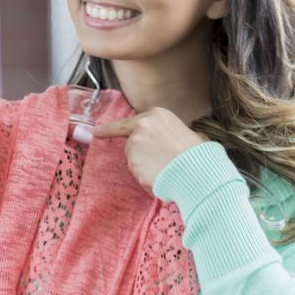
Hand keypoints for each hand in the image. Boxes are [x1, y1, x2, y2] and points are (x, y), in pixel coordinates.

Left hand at [92, 107, 208, 188]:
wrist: (196, 171)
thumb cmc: (197, 154)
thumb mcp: (186, 132)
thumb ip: (168, 133)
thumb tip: (167, 141)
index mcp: (156, 115)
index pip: (126, 122)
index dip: (110, 129)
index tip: (97, 133)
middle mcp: (141, 127)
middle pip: (131, 144)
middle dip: (141, 155)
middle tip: (161, 162)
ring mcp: (135, 145)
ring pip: (134, 161)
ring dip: (145, 168)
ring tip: (166, 169)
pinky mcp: (133, 163)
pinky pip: (138, 174)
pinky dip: (146, 179)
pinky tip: (161, 177)